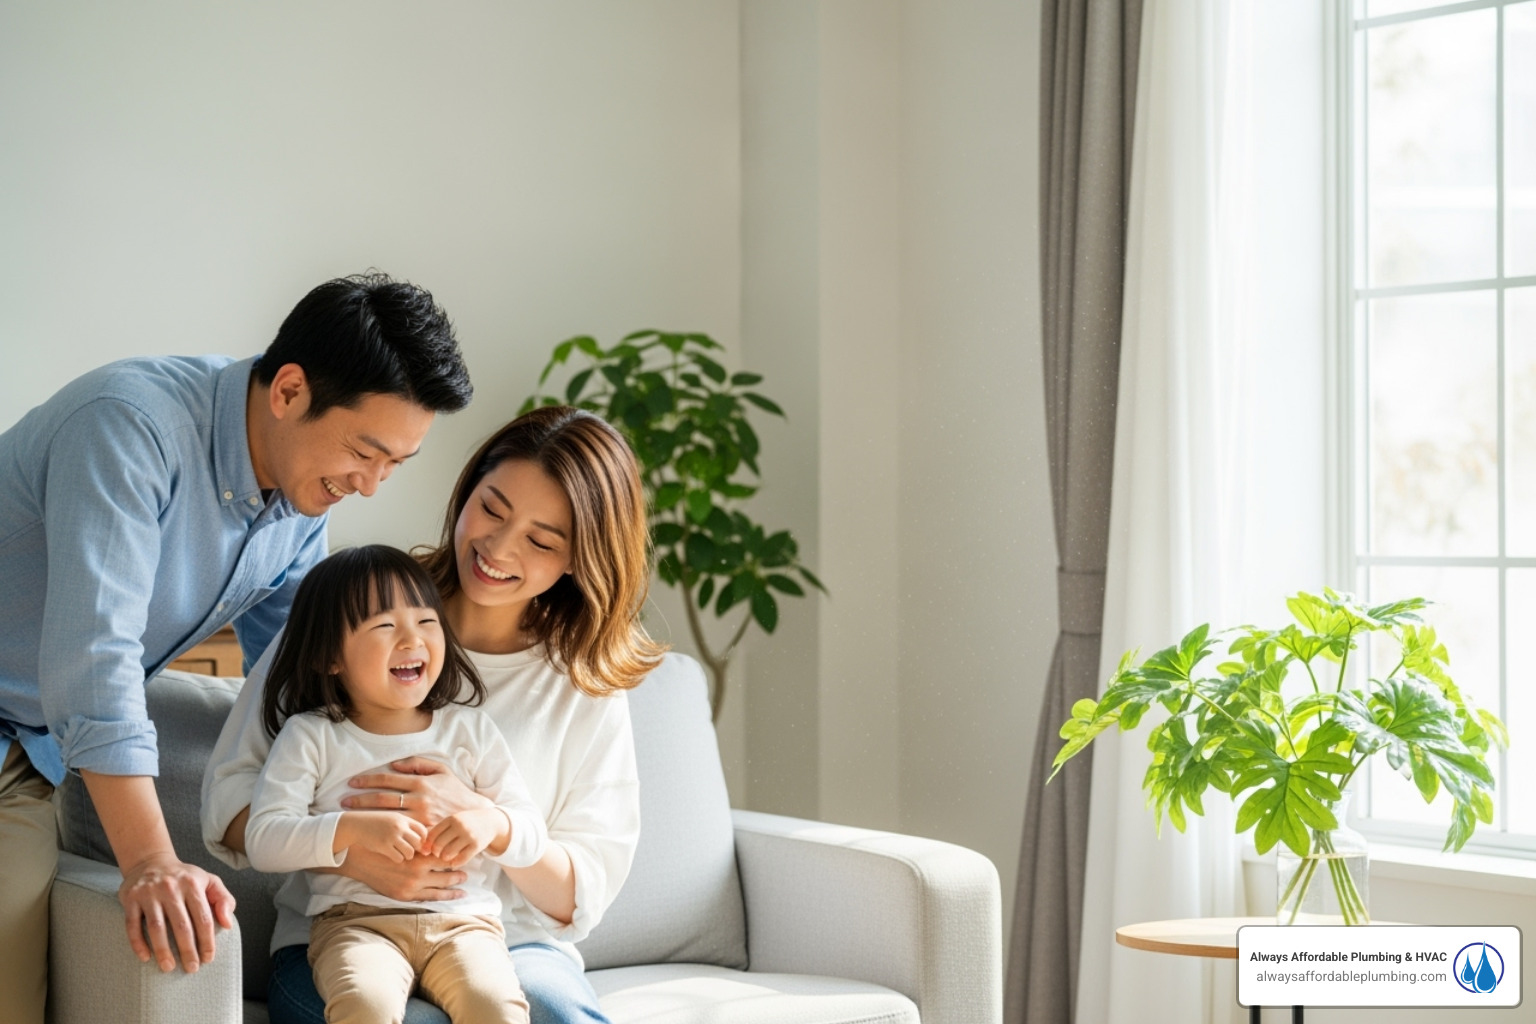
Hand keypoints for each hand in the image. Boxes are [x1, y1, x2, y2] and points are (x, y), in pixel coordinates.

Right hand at [118, 853, 236, 973]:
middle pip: (181, 925)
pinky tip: (145, 958)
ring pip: (156, 927)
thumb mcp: (209, 881)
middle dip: (188, 950)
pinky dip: (138, 943)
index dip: (207, 940)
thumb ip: (223, 900)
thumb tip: (228, 924)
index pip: (203, 918)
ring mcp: (149, 893)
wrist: (150, 861)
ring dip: (163, 951)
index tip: (208, 958)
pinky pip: (132, 925)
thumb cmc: (184, 878)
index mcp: (192, 884)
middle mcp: (170, 888)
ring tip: (169, 967)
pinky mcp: (130, 899)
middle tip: (191, 968)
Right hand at [336, 843, 469, 901]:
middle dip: (458, 877)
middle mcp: (416, 875)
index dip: (456, 860)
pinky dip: (435, 897)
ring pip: (437, 892)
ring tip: (462, 891)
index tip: (465, 859)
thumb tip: (441, 841)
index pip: (446, 861)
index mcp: (419, 859)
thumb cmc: (384, 844)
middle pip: (445, 878)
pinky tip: (442, 897)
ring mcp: (409, 888)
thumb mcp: (405, 840)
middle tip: (468, 876)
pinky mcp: (401, 896)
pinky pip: (424, 899)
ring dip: (451, 892)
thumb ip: (423, 843)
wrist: (360, 858)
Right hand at [337, 811, 428, 862]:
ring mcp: (392, 837)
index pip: (423, 831)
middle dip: (416, 849)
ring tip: (400, 853)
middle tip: (409, 850)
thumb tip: (424, 842)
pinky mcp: (383, 846)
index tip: (416, 844)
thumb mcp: (394, 820)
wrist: (357, 825)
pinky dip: (397, 859)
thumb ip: (408, 827)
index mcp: (404, 819)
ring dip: (407, 855)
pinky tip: (392, 855)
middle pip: (418, 842)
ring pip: (410, 852)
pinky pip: (398, 858)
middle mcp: (400, 827)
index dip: (422, 840)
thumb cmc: (378, 823)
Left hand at [341, 757, 489, 824]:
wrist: (475, 816)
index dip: (368, 780)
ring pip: (386, 816)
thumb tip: (395, 765)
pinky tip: (370, 833)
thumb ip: (418, 764)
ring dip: (367, 815)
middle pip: (382, 799)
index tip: (352, 783)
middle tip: (343, 802)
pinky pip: (399, 832)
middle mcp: (419, 800)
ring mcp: (421, 818)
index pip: (388, 780)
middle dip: (360, 799)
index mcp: (421, 783)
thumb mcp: (442, 771)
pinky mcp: (423, 834)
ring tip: (351, 815)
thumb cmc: (456, 792)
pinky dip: (383, 832)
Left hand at [424, 807, 508, 867]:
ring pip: (448, 853)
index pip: (432, 834)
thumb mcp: (454, 821)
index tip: (428, 850)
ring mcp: (469, 836)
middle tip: (438, 854)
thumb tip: (422, 848)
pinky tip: (454, 862)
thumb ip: (439, 831)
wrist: (491, 821)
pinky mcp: (477, 845)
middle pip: (438, 845)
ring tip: (446, 858)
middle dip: (435, 853)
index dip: (427, 845)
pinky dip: (455, 863)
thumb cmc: (467, 823)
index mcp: (451, 819)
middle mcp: (460, 826)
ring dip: (444, 858)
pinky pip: (461, 859)